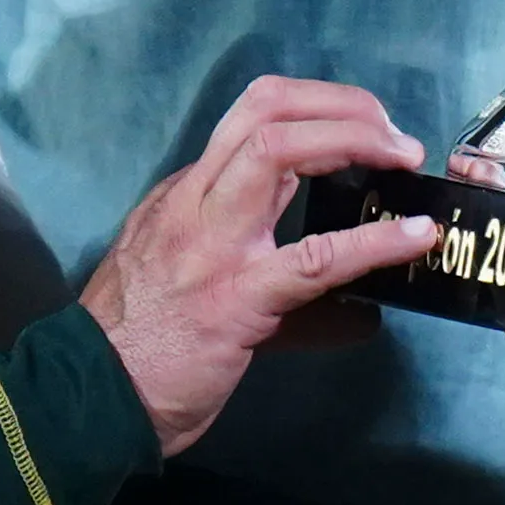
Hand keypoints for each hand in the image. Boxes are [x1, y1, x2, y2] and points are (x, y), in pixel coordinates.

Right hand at [75, 79, 442, 455]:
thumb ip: (245, 264)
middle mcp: (194, 202)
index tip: (364, 128)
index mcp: (182, 195)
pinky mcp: (236, 298)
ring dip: (354, 141)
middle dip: (340, 105)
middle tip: (394, 134)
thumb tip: (342, 300)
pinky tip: (415, 236)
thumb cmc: (136, 347)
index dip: (317, 107)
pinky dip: (375, 241)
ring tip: (404, 157)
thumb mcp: (175, 276)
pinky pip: (315, 258)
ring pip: (279, 152)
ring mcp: (213, 245)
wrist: (90, 399)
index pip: (251, 117)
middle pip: (266, 110)